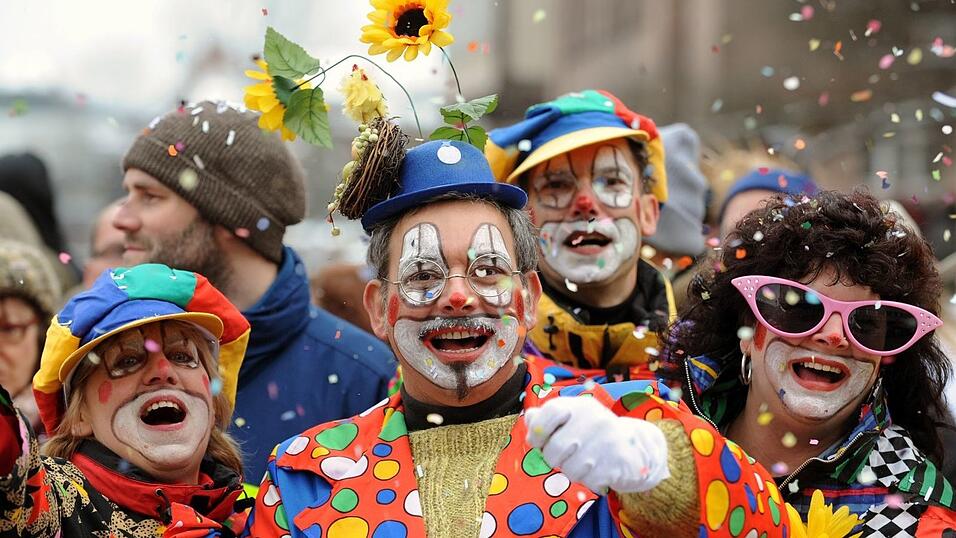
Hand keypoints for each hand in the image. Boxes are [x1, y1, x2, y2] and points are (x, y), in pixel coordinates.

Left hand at [524, 396, 668, 493]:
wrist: (635, 447)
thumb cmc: (593, 433)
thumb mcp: (572, 419)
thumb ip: (547, 418)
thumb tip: (530, 418)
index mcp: (580, 406)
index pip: (549, 413)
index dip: (537, 432)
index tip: (539, 441)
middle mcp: (594, 419)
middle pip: (554, 450)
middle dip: (554, 459)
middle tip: (567, 455)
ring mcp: (607, 441)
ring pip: (569, 470)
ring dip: (573, 471)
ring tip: (586, 462)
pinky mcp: (617, 462)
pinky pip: (588, 481)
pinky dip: (590, 480)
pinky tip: (599, 470)